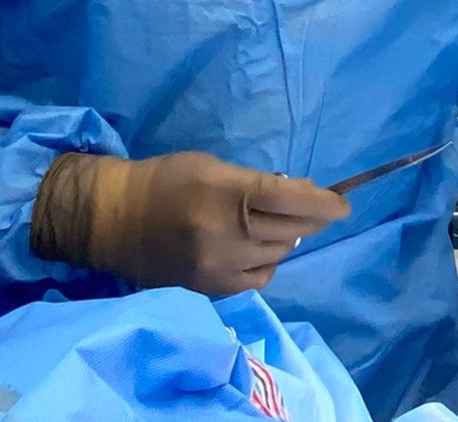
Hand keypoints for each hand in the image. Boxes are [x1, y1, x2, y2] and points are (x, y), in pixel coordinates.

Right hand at [31, 150, 349, 294]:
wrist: (114, 219)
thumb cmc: (167, 179)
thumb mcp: (214, 166)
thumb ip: (256, 183)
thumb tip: (298, 197)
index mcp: (228, 195)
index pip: (291, 200)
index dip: (323, 203)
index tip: (343, 205)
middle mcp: (226, 234)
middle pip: (290, 231)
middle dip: (309, 219)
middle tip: (312, 207)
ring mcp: (217, 267)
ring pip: (276, 257)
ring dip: (285, 240)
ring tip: (275, 225)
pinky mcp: (208, 290)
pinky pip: (256, 281)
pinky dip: (265, 264)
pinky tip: (255, 249)